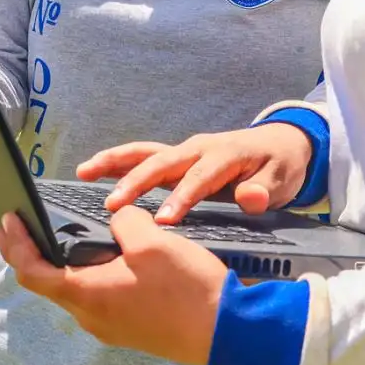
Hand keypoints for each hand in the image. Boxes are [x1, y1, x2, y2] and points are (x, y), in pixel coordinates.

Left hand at [0, 207, 226, 364]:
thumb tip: (116, 222)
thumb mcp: (151, 240)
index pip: (32, 272)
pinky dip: (82, 276)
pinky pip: (94, 299)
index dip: (14, 246)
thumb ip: (122, 222)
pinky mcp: (129, 329)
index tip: (5, 221)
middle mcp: (91, 317)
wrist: (228, 331)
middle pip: (47, 283)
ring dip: (56, 265)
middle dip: (29, 252)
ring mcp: (110, 327)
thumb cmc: (187, 288)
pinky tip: (95, 259)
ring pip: (71, 292)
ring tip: (52, 238)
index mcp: (87, 295)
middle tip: (16, 226)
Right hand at [77, 122, 312, 223]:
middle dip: (137, 183)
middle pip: (163, 162)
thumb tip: (249, 198)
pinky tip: (92, 171)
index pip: (200, 178)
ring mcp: (184, 150)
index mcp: (224, 155)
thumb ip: (265, 189)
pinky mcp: (176, 157)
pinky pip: (143, 155)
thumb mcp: (281, 178)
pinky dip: (117, 162)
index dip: (182, 198)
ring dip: (114, 162)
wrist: (280, 144)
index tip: (164, 221)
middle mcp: (198, 148)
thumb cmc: (278, 165)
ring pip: (145, 152)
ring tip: (84, 172)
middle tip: (114, 206)